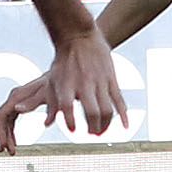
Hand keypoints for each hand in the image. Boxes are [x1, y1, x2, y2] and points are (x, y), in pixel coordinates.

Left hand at [0, 32, 127, 154]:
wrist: (78, 37)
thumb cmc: (62, 63)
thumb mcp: (51, 82)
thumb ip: (51, 104)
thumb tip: (46, 124)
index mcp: (66, 85)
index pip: (67, 107)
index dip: (70, 120)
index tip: (73, 130)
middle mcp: (83, 84)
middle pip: (91, 111)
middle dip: (93, 127)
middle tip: (91, 134)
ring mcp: (100, 81)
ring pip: (107, 109)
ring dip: (106, 124)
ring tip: (101, 131)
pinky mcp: (111, 79)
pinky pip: (119, 100)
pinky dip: (123, 115)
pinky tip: (124, 126)